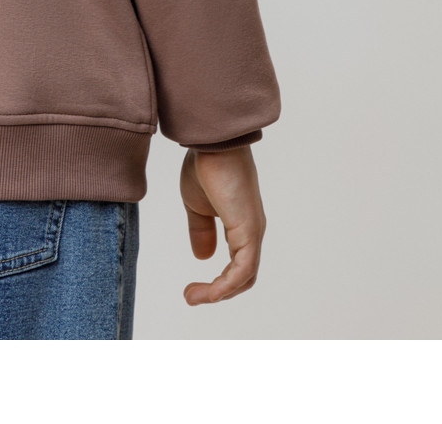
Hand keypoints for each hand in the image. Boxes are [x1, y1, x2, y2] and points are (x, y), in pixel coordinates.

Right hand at [180, 145, 266, 304]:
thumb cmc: (206, 166)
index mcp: (240, 227)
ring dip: (218, 294)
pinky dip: (227, 286)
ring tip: (192, 297)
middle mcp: (251, 233)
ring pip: (244, 278)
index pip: (236, 266)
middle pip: (243, 278)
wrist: (212, 144)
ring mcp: (253, 233)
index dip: (217, 282)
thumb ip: (201, 231)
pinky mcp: (250, 231)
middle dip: (216, 293)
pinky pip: (243, 270)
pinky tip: (210, 292)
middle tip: (189, 297)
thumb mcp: (197, 205)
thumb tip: (203, 258)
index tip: (190, 288)